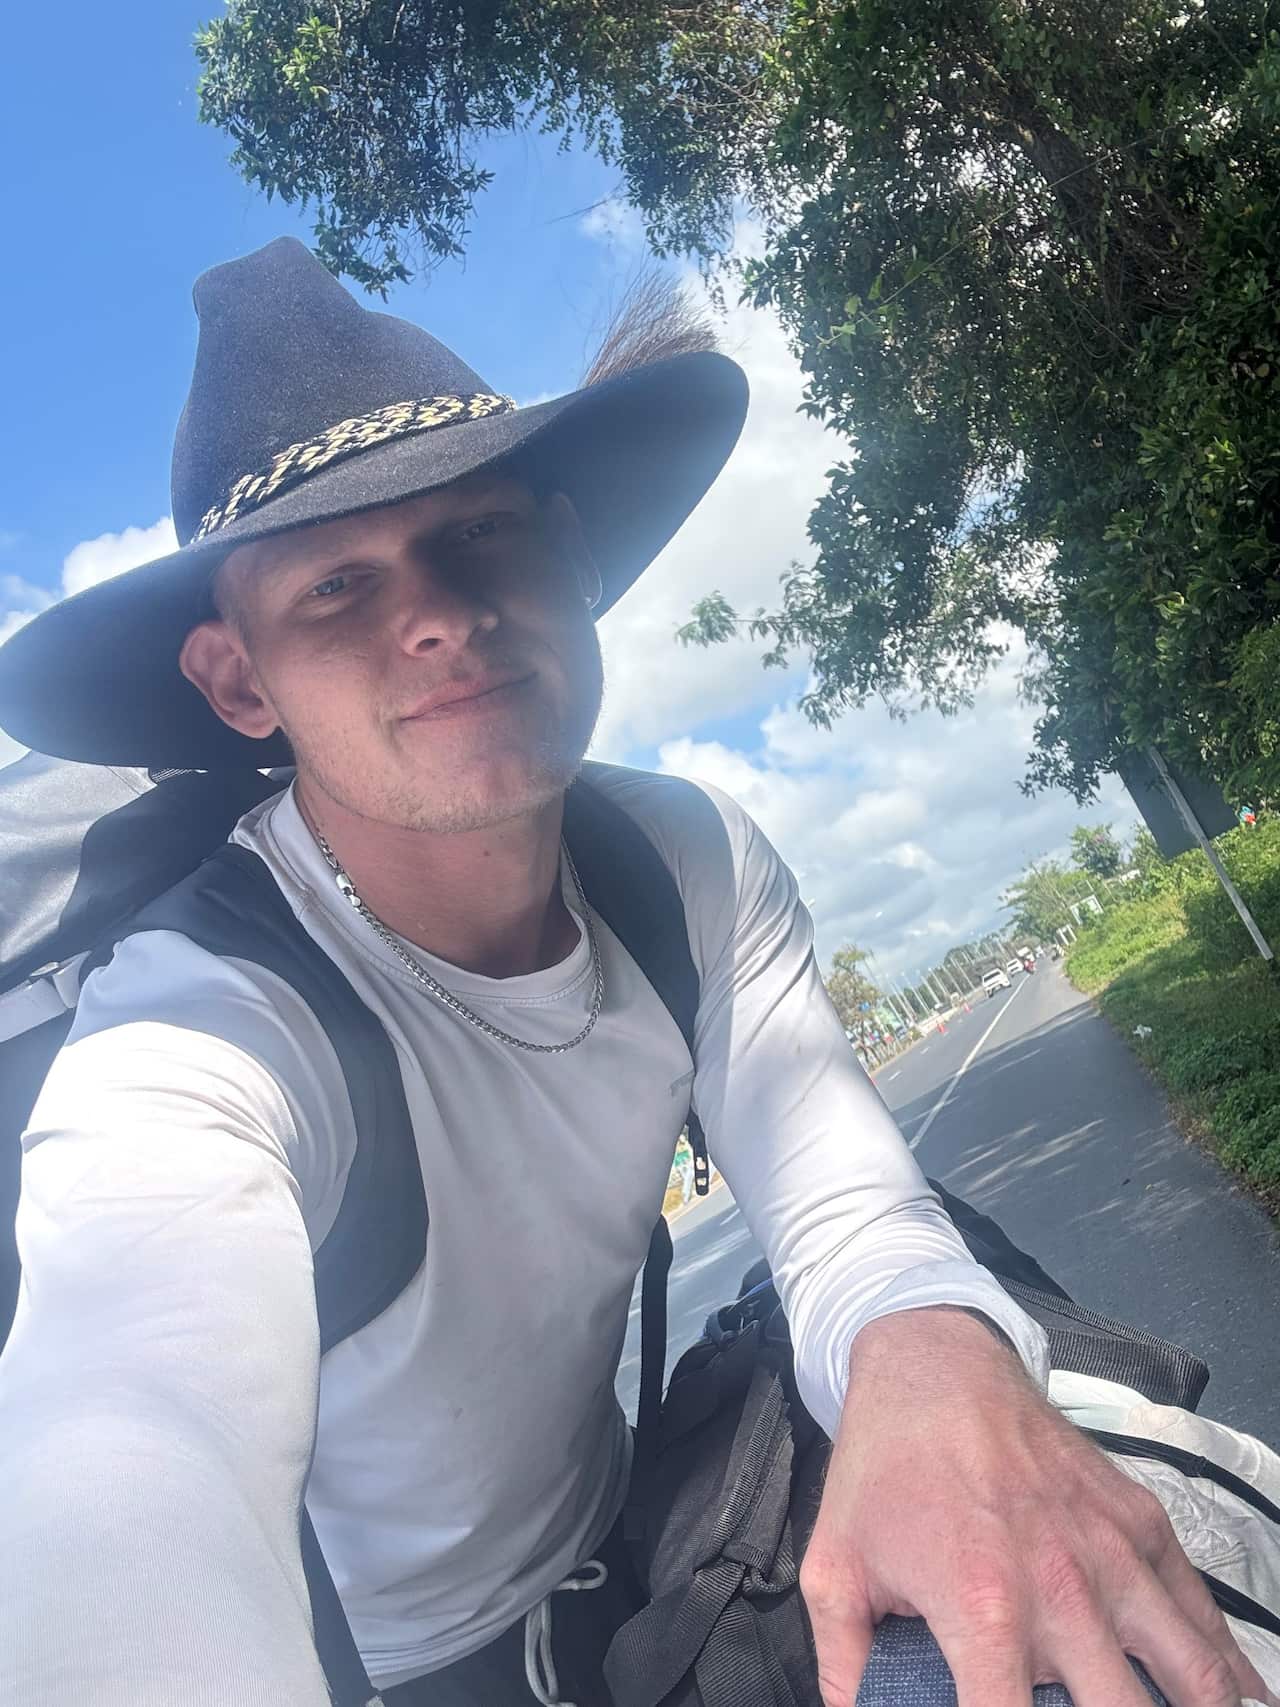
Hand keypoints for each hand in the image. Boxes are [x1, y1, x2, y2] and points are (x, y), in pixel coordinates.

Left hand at [798, 1306, 1278, 1706]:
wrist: (935, 1367)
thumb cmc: (883, 1471)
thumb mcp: (834, 1569)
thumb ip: (843, 1668)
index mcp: (983, 1608)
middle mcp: (1062, 1588)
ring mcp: (1113, 1554)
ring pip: (1192, 1676)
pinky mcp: (1141, 1522)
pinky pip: (1204, 1614)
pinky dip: (1227, 1671)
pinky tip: (1232, 1700)